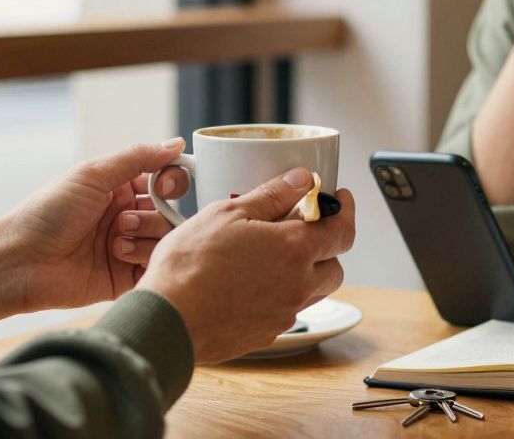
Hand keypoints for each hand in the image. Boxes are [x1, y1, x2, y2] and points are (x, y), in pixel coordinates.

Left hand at [0, 139, 192, 330]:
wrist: (20, 261)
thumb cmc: (48, 213)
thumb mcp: (92, 175)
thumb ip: (137, 158)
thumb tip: (176, 143)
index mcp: (118, 189)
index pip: (164, 180)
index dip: (171, 181)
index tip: (164, 186)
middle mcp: (126, 216)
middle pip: (169, 211)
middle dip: (154, 214)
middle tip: (124, 219)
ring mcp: (127, 247)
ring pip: (165, 239)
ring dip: (145, 235)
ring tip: (116, 241)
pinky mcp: (125, 278)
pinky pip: (155, 267)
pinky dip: (144, 258)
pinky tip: (118, 256)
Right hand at [135, 168, 355, 363]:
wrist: (167, 320)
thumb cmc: (191, 264)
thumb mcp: (229, 213)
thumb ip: (272, 195)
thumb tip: (302, 179)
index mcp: (294, 250)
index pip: (342, 230)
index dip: (345, 210)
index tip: (340, 198)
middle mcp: (298, 285)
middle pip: (335, 266)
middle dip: (328, 246)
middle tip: (306, 228)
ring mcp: (284, 314)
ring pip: (313, 291)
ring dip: (306, 272)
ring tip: (275, 256)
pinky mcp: (267, 334)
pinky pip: (287, 310)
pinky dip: (281, 294)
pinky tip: (253, 283)